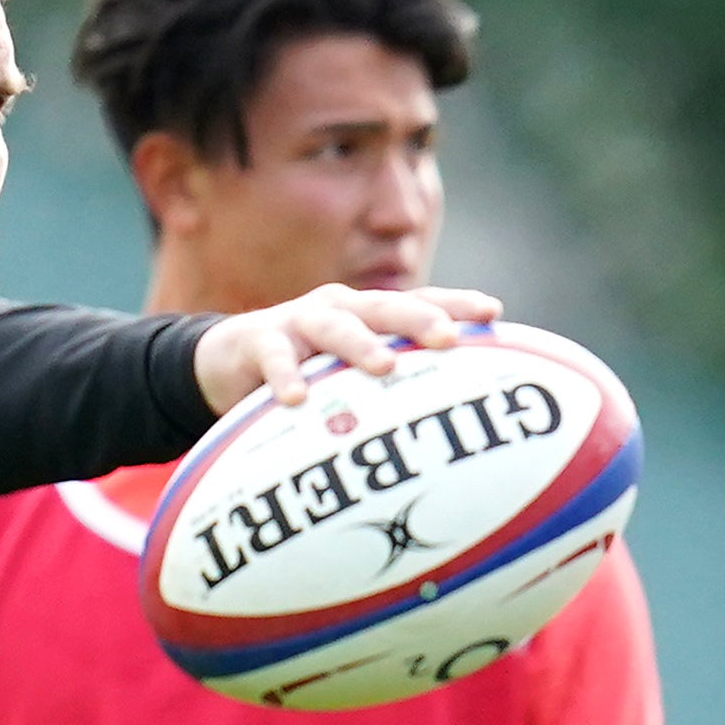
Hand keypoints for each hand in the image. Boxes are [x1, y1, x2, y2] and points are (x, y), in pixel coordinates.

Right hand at [191, 283, 497, 413]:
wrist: (231, 361)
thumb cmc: (312, 370)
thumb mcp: (355, 372)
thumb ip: (399, 384)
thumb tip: (463, 421)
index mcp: (371, 314)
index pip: (419, 303)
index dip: (455, 304)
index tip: (492, 313)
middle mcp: (341, 310)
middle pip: (384, 308)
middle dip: (417, 319)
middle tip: (447, 338)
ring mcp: (300, 322)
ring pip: (334, 327)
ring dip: (360, 345)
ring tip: (384, 366)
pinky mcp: (259, 342)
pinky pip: (275, 358)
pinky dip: (285, 377)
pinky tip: (295, 400)